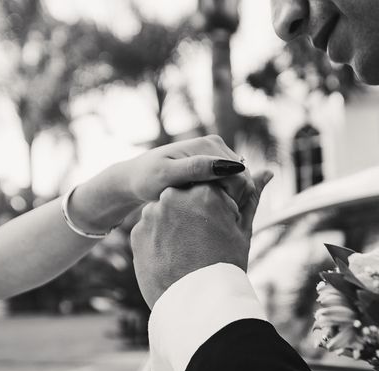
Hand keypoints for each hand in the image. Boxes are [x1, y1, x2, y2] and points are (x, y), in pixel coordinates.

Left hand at [69, 135, 251, 233]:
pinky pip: (231, 184)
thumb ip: (195, 169)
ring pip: (239, 183)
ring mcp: (215, 154)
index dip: (234, 199)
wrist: (135, 178)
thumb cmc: (146, 179)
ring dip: (230, 199)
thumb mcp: (167, 176)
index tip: (216, 215)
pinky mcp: (213, 165)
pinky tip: (208, 208)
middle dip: (233, 199)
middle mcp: (215, 145)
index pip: (240, 176)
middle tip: (212, 217)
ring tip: (208, 213)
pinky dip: (225, 198)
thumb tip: (226, 166)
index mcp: (208, 146)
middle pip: (243, 178)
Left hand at [131, 170, 273, 308]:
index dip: (217, 207)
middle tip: (203, 241)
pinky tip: (172, 258)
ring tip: (187, 252)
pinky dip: (160, 241)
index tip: (219, 226)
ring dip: (176, 225)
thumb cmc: (226, 266)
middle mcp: (175, 195)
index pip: (211, 187)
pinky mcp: (136, 232)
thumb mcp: (242, 230)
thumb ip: (251, 197)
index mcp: (205, 191)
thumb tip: (266, 172)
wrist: (196, 306)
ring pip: (167, 212)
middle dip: (194, 213)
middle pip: (187, 197)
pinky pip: (151, 230)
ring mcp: (152, 214)